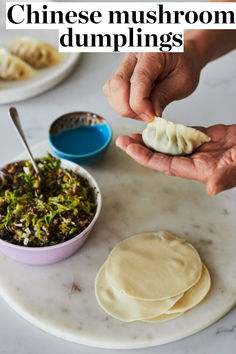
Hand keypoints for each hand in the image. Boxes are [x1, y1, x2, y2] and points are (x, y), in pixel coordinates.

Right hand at [103, 39, 201, 121]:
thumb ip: (164, 97)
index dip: (140, 104)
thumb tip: (150, 113)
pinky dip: (121, 104)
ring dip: (123, 107)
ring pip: (111, 90)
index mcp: (153, 52)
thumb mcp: (184, 82)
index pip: (138, 80)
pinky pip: (111, 92)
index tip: (150, 116)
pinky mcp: (121, 73)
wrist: (183, 55)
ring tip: (142, 111)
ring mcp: (125, 63)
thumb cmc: (184, 64)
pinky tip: (136, 106)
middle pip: (118, 85)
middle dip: (128, 108)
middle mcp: (134, 54)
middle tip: (146, 116)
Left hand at [116, 124, 235, 194]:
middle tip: (123, 140)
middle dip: (142, 148)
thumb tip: (211, 188)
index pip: (165, 165)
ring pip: (170, 145)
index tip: (129, 147)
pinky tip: (157, 126)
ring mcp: (200, 150)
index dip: (146, 157)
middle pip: (162, 155)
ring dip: (152, 139)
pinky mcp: (206, 139)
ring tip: (135, 132)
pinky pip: (183, 135)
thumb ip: (225, 177)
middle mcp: (195, 162)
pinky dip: (170, 130)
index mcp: (199, 170)